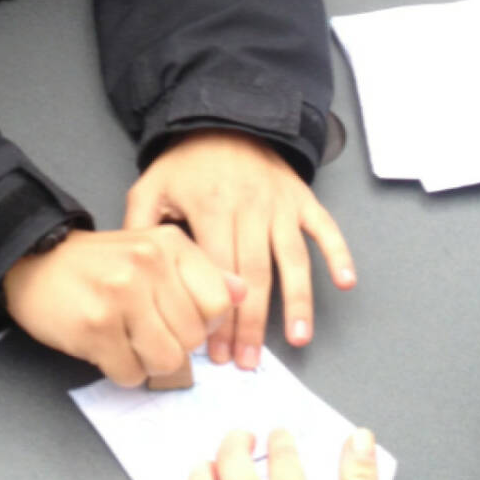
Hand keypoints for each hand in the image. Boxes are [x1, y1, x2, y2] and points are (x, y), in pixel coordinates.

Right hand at [2, 226, 243, 385]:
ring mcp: (121, 293)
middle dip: (172, 345)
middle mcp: (149, 263)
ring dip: (148, 362)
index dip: (202, 323)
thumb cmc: (101, 264)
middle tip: (144, 330)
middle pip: (193, 338)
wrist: (36, 262)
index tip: (180, 320)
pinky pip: (130, 373)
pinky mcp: (96, 325)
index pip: (218, 303)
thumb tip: (242, 293)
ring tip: (128, 340)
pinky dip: (122, 370)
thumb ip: (200, 273)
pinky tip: (106, 346)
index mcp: (170, 244)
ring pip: (167, 360)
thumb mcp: (154, 253)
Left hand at [126, 132, 353, 368]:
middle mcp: (250, 207)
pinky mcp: (302, 197)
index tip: (215, 351)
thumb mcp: (152, 187)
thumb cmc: (187, 162)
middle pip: (255, 276)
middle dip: (251, 324)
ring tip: (297, 339)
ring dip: (297, 302)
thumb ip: (140, 228)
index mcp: (212, 207)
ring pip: (292, 260)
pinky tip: (346, 281)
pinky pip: (324, 227)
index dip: (218, 315)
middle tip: (248, 361)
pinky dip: (338, 253)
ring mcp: (280, 203)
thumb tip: (134, 275)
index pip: (218, 272)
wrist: (224, 118)